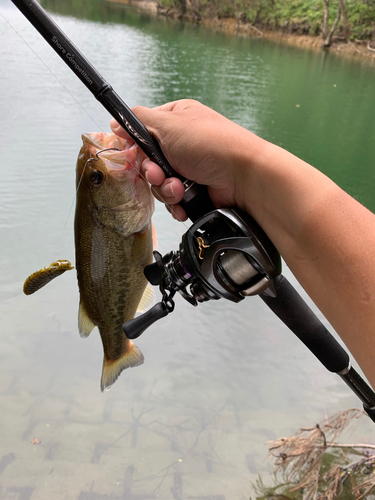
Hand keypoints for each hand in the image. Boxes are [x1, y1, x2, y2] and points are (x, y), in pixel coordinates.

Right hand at [110, 99, 263, 220]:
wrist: (243, 177)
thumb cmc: (211, 143)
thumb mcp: (169, 123)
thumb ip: (138, 121)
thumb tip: (116, 121)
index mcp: (175, 121)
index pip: (142, 133)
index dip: (136, 147)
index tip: (134, 154)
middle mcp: (181, 145)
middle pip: (148, 163)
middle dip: (152, 173)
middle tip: (160, 174)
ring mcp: (188, 169)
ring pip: (159, 185)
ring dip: (166, 190)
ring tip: (180, 188)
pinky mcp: (194, 191)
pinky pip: (173, 200)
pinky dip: (176, 203)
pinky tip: (185, 201)